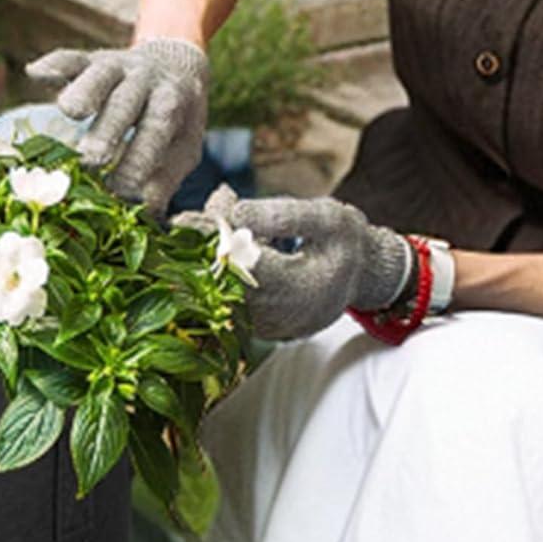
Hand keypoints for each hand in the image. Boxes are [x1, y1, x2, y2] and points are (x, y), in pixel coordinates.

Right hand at [25, 37, 208, 214]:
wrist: (174, 66)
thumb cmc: (174, 122)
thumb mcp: (182, 150)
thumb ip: (166, 180)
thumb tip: (146, 214)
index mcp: (172, 103)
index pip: (158, 129)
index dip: (140, 156)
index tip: (122, 188)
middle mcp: (146, 80)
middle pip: (126, 102)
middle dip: (108, 129)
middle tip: (92, 158)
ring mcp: (118, 67)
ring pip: (99, 74)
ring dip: (84, 92)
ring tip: (70, 113)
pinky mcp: (92, 59)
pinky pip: (71, 58)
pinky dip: (53, 64)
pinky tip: (34, 73)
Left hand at [180, 187, 411, 341]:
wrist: (364, 274)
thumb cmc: (345, 240)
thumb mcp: (323, 217)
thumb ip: (280, 215)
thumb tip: (233, 212)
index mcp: (302, 288)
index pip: (243, 265)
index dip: (211, 241)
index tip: (184, 220)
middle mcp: (284, 316)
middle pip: (225, 286)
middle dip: (198, 253)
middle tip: (178, 225)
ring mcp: (272, 329)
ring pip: (222, 301)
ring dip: (201, 267)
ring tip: (187, 235)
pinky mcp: (263, 329)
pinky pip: (229, 307)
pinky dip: (214, 280)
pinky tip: (204, 254)